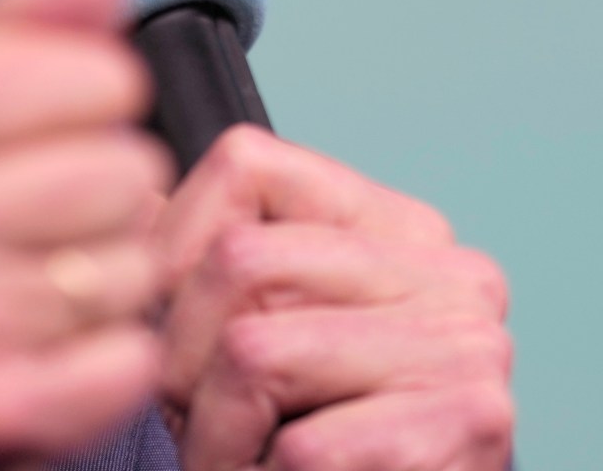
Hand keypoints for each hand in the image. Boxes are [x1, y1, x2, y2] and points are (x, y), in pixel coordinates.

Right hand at [0, 0, 174, 470]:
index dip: (98, 106)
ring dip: (108, 282)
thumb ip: (10, 30)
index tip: (58, 131)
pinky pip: (126, 361)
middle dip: (107, 196)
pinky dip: (109, 360)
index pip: (102, 78)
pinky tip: (54, 352)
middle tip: (50, 221)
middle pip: (128, 171)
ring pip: (134, 268)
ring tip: (43, 286)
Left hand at [155, 129, 512, 470]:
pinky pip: (300, 446)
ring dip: (214, 435)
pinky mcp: (466, 426)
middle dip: (182, 360)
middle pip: (241, 260)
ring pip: (255, 349)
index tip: (169, 329)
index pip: (247, 163)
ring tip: (241, 465)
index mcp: (405, 232)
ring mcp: (470, 349)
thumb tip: (131, 193)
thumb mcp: (263, 346)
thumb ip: (216, 262)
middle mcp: (456, 274)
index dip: (170, 249)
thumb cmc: (315, 466)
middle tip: (200, 424)